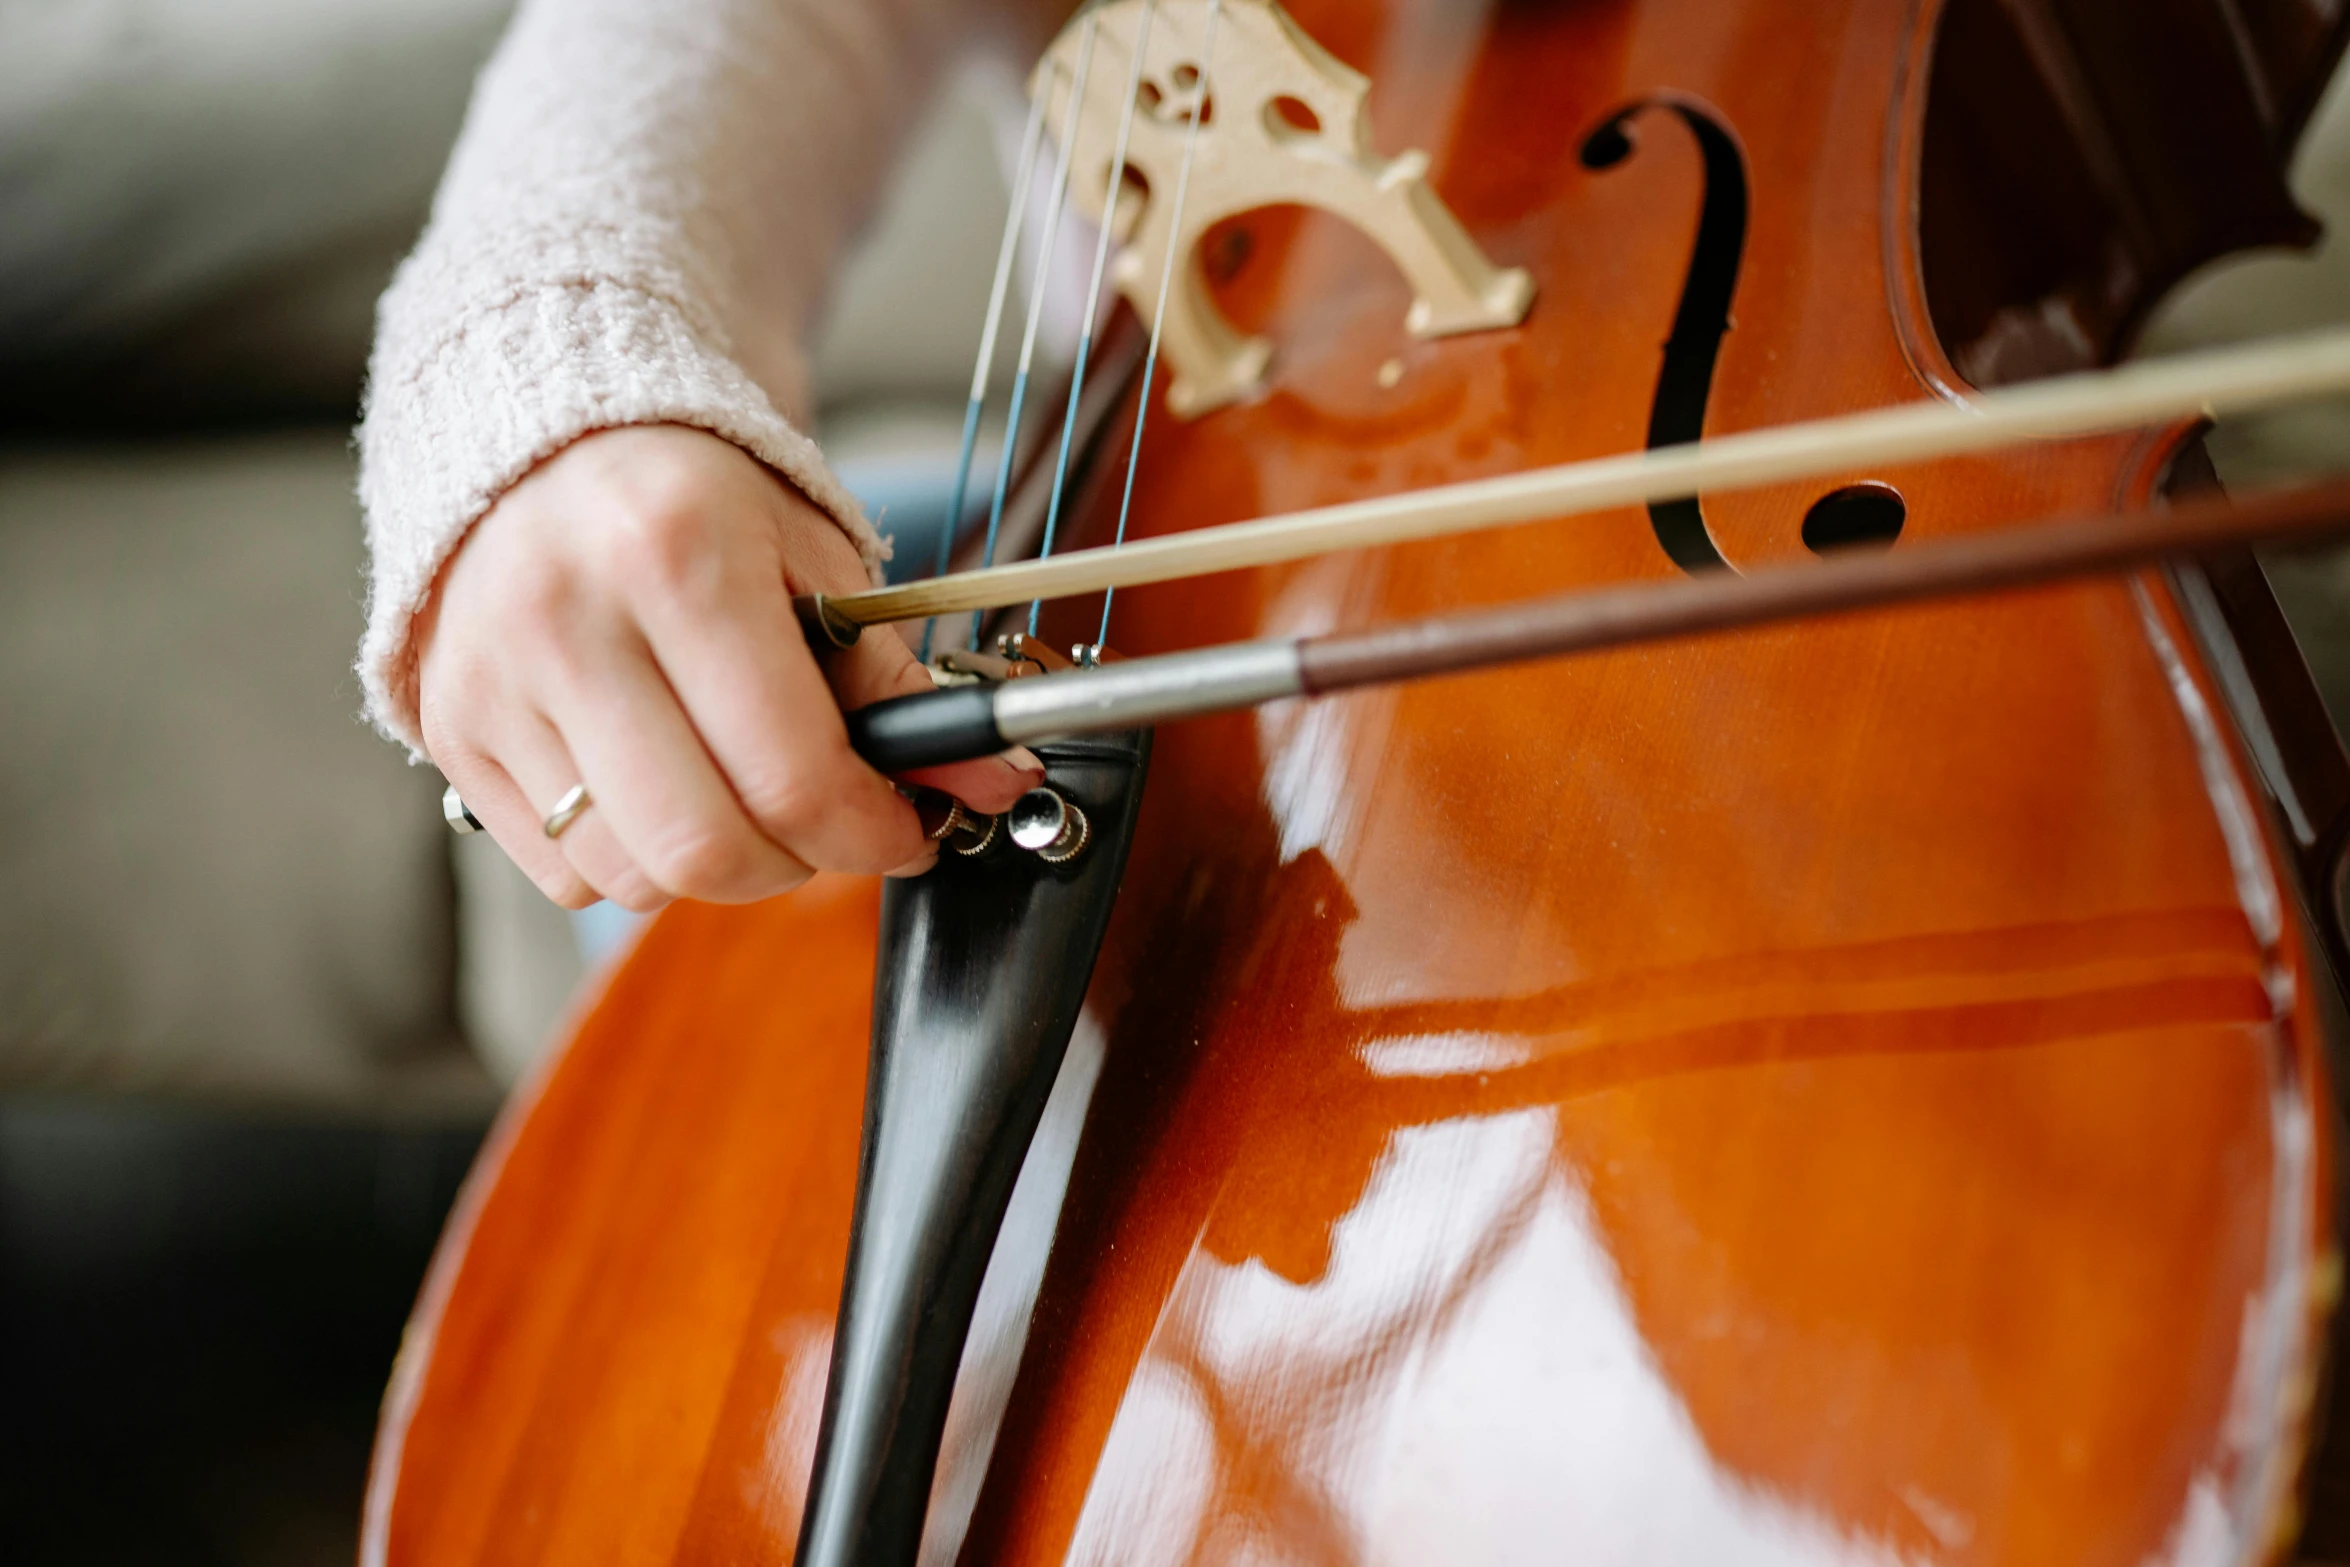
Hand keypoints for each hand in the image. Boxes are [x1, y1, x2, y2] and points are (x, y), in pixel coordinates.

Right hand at [417, 424, 1039, 910]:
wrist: (549, 444)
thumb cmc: (698, 502)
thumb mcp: (818, 562)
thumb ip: (899, 687)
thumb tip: (989, 783)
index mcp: (677, 556)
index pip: (792, 773)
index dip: (872, 832)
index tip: (908, 830)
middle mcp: (567, 621)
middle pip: (703, 850)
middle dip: (796, 865)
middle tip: (826, 824)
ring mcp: (493, 681)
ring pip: (630, 877)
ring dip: (711, 866)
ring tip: (737, 792)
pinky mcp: (452, 731)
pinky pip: (563, 874)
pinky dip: (630, 859)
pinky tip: (655, 785)